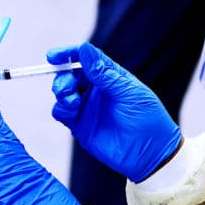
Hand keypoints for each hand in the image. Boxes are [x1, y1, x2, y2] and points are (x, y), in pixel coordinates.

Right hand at [47, 42, 181, 181]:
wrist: (151, 155)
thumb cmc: (148, 119)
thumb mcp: (129, 92)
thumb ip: (104, 73)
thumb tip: (84, 49)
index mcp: (108, 77)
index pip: (85, 59)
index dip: (68, 54)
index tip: (54, 56)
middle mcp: (95, 90)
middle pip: (69, 74)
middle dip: (62, 76)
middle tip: (67, 87)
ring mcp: (86, 107)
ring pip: (62, 91)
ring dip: (61, 92)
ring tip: (72, 102)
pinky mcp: (79, 125)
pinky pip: (60, 112)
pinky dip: (60, 109)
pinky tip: (71, 112)